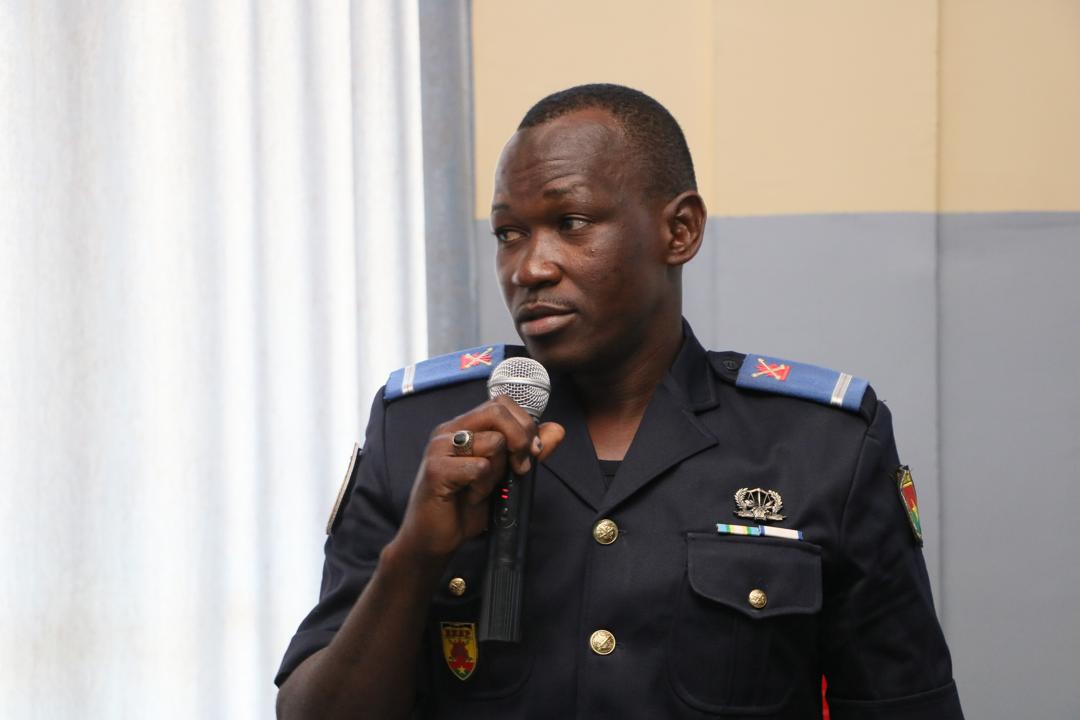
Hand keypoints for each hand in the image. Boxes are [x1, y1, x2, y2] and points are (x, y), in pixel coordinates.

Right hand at [393, 395, 565, 562]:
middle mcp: (449, 430)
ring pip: (493, 442)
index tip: (532, 453)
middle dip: (520, 440)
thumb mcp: (504, 475)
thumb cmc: (464, 506)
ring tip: (481, 488)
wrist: (433, 539)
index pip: (501, 403)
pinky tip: (470, 497)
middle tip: (519, 469)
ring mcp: (439, 448)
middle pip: (497, 411)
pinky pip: (479, 468)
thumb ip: (528, 450)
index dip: (524, 424)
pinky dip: (483, 488)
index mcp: (463, 426)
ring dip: (498, 472)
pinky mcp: (436, 470)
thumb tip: (557, 429)